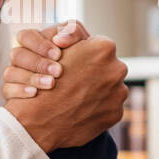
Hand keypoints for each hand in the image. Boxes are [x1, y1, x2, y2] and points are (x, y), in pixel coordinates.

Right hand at [1, 20, 90, 97]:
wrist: (83, 84)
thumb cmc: (80, 58)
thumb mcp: (81, 41)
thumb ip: (72, 32)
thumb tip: (59, 39)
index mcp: (32, 41)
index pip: (25, 36)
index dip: (39, 45)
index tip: (58, 54)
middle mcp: (21, 56)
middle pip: (16, 55)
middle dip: (38, 63)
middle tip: (57, 71)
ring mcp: (14, 74)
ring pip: (10, 73)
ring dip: (31, 78)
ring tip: (50, 84)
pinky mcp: (12, 92)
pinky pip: (7, 90)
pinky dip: (20, 91)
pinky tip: (35, 93)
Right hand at [4, 30, 127, 152]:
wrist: (38, 122)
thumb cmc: (43, 81)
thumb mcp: (57, 49)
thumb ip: (74, 36)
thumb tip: (81, 35)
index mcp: (104, 48)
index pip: (99, 45)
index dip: (84, 54)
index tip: (74, 63)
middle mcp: (117, 69)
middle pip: (108, 66)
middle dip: (94, 71)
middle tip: (75, 80)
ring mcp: (119, 93)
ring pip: (110, 86)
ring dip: (98, 90)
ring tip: (77, 97)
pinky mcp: (116, 113)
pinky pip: (109, 106)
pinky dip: (98, 107)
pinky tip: (81, 109)